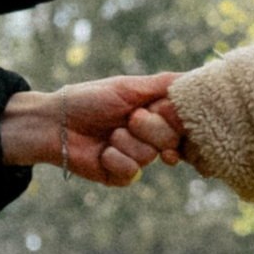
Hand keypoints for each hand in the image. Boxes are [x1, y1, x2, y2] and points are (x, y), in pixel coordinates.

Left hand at [0, 75, 185, 186]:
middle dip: (148, 126)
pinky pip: (132, 171)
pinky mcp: (121, 176)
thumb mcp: (129, 86)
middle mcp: (150, 137)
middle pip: (172, 139)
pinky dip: (114, 158)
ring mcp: (137, 158)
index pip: (184, 121)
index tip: (165, 110)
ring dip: (125, 141)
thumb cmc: (89, 99)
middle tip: (128, 118)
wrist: (54, 123)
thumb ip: (165, 84)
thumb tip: (198, 77)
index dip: (177, 119)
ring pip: (151, 155)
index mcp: (155, 114)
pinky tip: (101, 152)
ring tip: (109, 134)